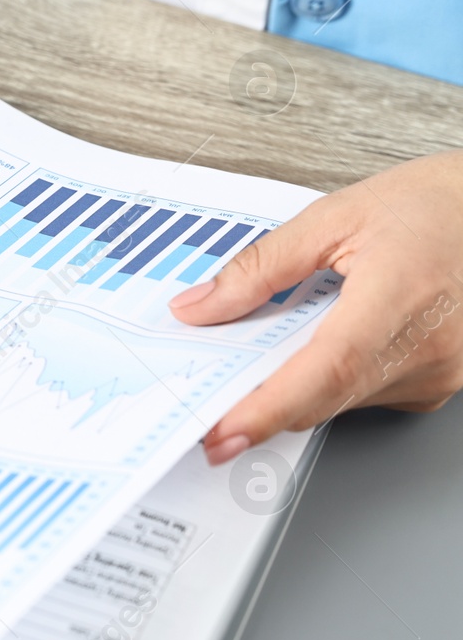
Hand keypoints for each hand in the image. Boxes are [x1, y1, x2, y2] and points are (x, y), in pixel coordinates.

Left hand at [170, 151, 462, 463]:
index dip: (268, 408)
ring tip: (276, 340)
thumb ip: (258, 268)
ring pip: (339, 401)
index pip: (326, 369)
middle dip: (260, 402)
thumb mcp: (333, 218)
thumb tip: (200, 307)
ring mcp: (440, 372)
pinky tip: (321, 341)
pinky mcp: (437, 383)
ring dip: (295, 385)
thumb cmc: (433, 206)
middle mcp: (430, 348)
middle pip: (323, 396)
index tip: (223, 432)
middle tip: (209, 397)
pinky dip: (328, 379)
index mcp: (401, 297)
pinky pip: (363, 394)